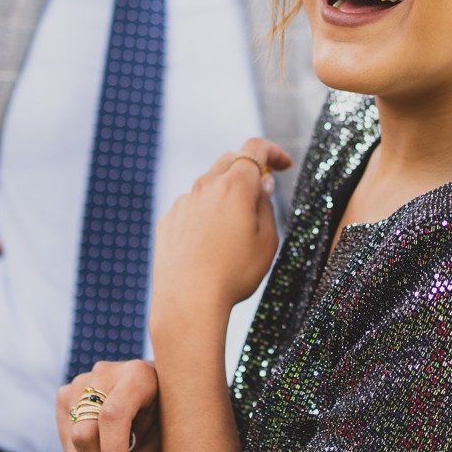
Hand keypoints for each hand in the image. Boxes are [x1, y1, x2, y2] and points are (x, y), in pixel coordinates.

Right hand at [58, 359, 160, 451]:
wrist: (152, 387)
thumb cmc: (162, 414)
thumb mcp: (162, 438)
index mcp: (136, 375)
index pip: (113, 415)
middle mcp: (103, 373)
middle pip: (84, 432)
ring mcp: (80, 381)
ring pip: (74, 440)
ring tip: (117, 449)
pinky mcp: (65, 393)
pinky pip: (65, 439)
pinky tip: (103, 441)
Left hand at [149, 139, 292, 334]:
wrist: (188, 303)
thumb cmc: (234, 274)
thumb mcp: (267, 241)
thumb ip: (266, 205)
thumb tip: (262, 184)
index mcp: (235, 186)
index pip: (255, 149)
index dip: (273, 152)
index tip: (284, 165)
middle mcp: (205, 186)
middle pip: (230, 161)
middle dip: (248, 170)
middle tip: (261, 192)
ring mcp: (183, 203)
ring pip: (208, 186)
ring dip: (224, 195)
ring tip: (234, 229)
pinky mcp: (168, 221)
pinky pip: (191, 208)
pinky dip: (204, 214)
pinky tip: (209, 244)